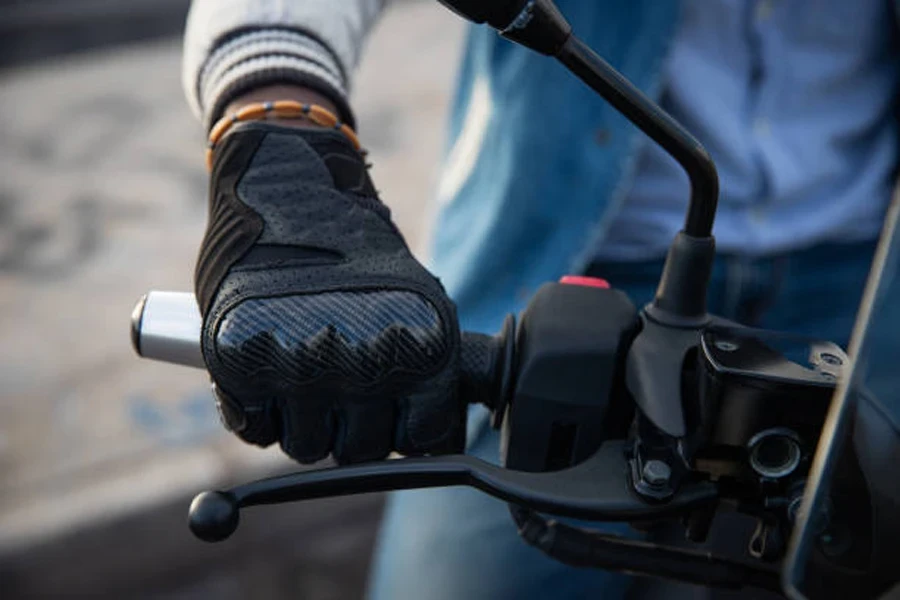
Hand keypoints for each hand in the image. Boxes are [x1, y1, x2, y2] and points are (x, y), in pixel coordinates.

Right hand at [195, 119, 463, 463]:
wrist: (288, 185)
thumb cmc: (354, 245)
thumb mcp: (412, 297)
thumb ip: (422, 364)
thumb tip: (431, 432)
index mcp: (417, 348)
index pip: (423, 438)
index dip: (408, 431)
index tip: (397, 419)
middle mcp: (359, 363)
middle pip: (362, 450)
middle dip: (356, 430)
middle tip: (346, 394)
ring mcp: (295, 365)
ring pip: (306, 446)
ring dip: (308, 427)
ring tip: (307, 382)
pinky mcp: (237, 361)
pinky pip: (253, 430)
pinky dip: (260, 417)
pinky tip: (270, 382)